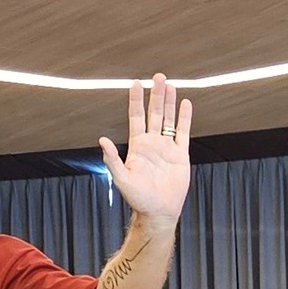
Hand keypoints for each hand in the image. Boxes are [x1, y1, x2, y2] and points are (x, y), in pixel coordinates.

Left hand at [98, 74, 191, 224]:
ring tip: (170, 85)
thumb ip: (112, 159)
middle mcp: (152, 143)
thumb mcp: (122, 179)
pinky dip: (185, 118)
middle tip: (158, 77)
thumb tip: (102, 140)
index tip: (136, 84)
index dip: (136, 100)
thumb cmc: (138, 198)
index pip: (136, 117)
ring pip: (168, 119)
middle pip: (154, 113)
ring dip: (169, 102)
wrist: (159, 211)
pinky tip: (185, 104)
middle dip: (156, 95)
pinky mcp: (180, 155)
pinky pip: (183, 132)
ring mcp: (167, 148)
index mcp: (138, 146)